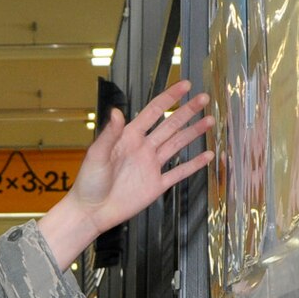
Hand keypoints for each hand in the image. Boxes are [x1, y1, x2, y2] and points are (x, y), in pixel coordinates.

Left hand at [39, 80, 215, 267]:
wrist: (92, 212)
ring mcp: (151, 166)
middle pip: (170, 125)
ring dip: (193, 132)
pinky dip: (194, 164)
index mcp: (129, 137)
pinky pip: (179, 173)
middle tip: (204, 98)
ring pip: (177, 144)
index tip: (184, 85)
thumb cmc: (89, 183)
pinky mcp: (156, 184)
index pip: (153, 112)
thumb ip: (109, 134)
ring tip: (209, 121)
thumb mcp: (96, 155)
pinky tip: (208, 156)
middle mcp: (143, 148)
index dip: (169, 98)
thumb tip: (117, 111)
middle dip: (187, 111)